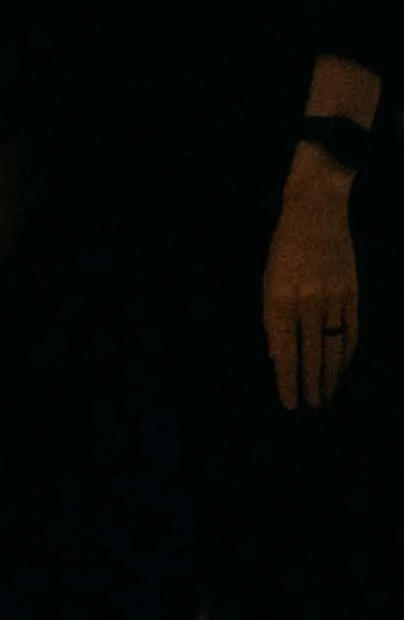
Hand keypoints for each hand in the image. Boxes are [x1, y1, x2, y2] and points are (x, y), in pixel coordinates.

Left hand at [264, 155, 360, 410]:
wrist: (316, 211)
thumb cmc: (284, 247)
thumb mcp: (267, 279)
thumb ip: (271, 319)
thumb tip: (276, 355)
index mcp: (279, 297)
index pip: (284, 351)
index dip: (286, 380)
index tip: (289, 404)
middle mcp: (307, 301)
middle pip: (311, 355)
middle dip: (311, 385)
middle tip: (312, 407)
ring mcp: (333, 298)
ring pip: (333, 348)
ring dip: (330, 376)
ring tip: (326, 396)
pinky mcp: (351, 294)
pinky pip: (351, 332)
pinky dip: (346, 354)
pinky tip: (341, 368)